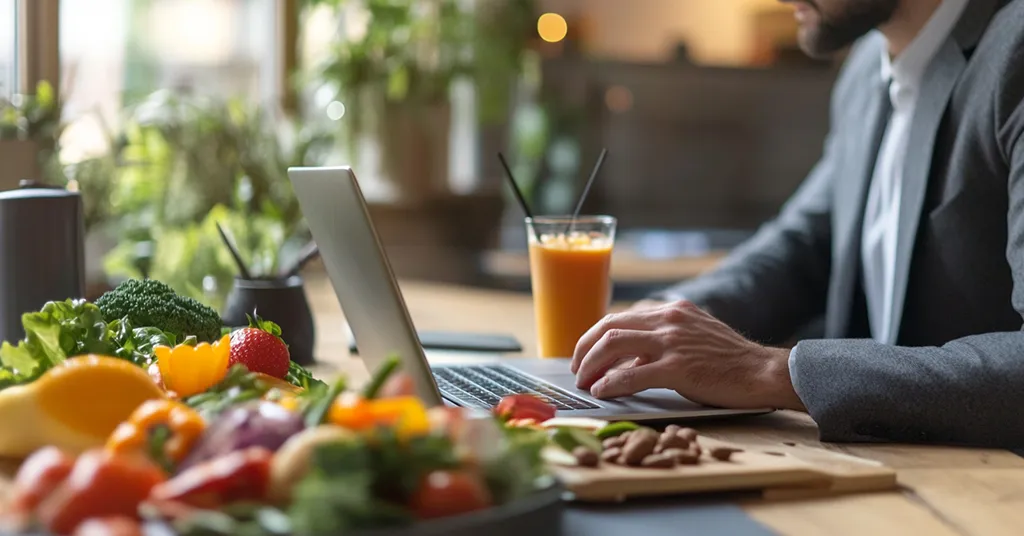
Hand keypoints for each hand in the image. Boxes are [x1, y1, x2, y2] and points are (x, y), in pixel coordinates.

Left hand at [570, 300, 803, 410]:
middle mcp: (669, 319)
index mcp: (672, 310)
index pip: (621, 317)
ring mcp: (673, 342)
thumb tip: (629, 362)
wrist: (763, 372)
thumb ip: (662, 343)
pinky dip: (611, 383)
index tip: (584, 353)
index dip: (595, 336)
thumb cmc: (730, 361)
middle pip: (609, 327)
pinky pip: (633, 374)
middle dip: (584, 349)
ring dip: (591, 365)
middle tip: (576, 369)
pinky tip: (602, 392)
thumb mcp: (693, 337)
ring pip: (614, 345)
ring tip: (584, 382)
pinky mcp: (679, 367)